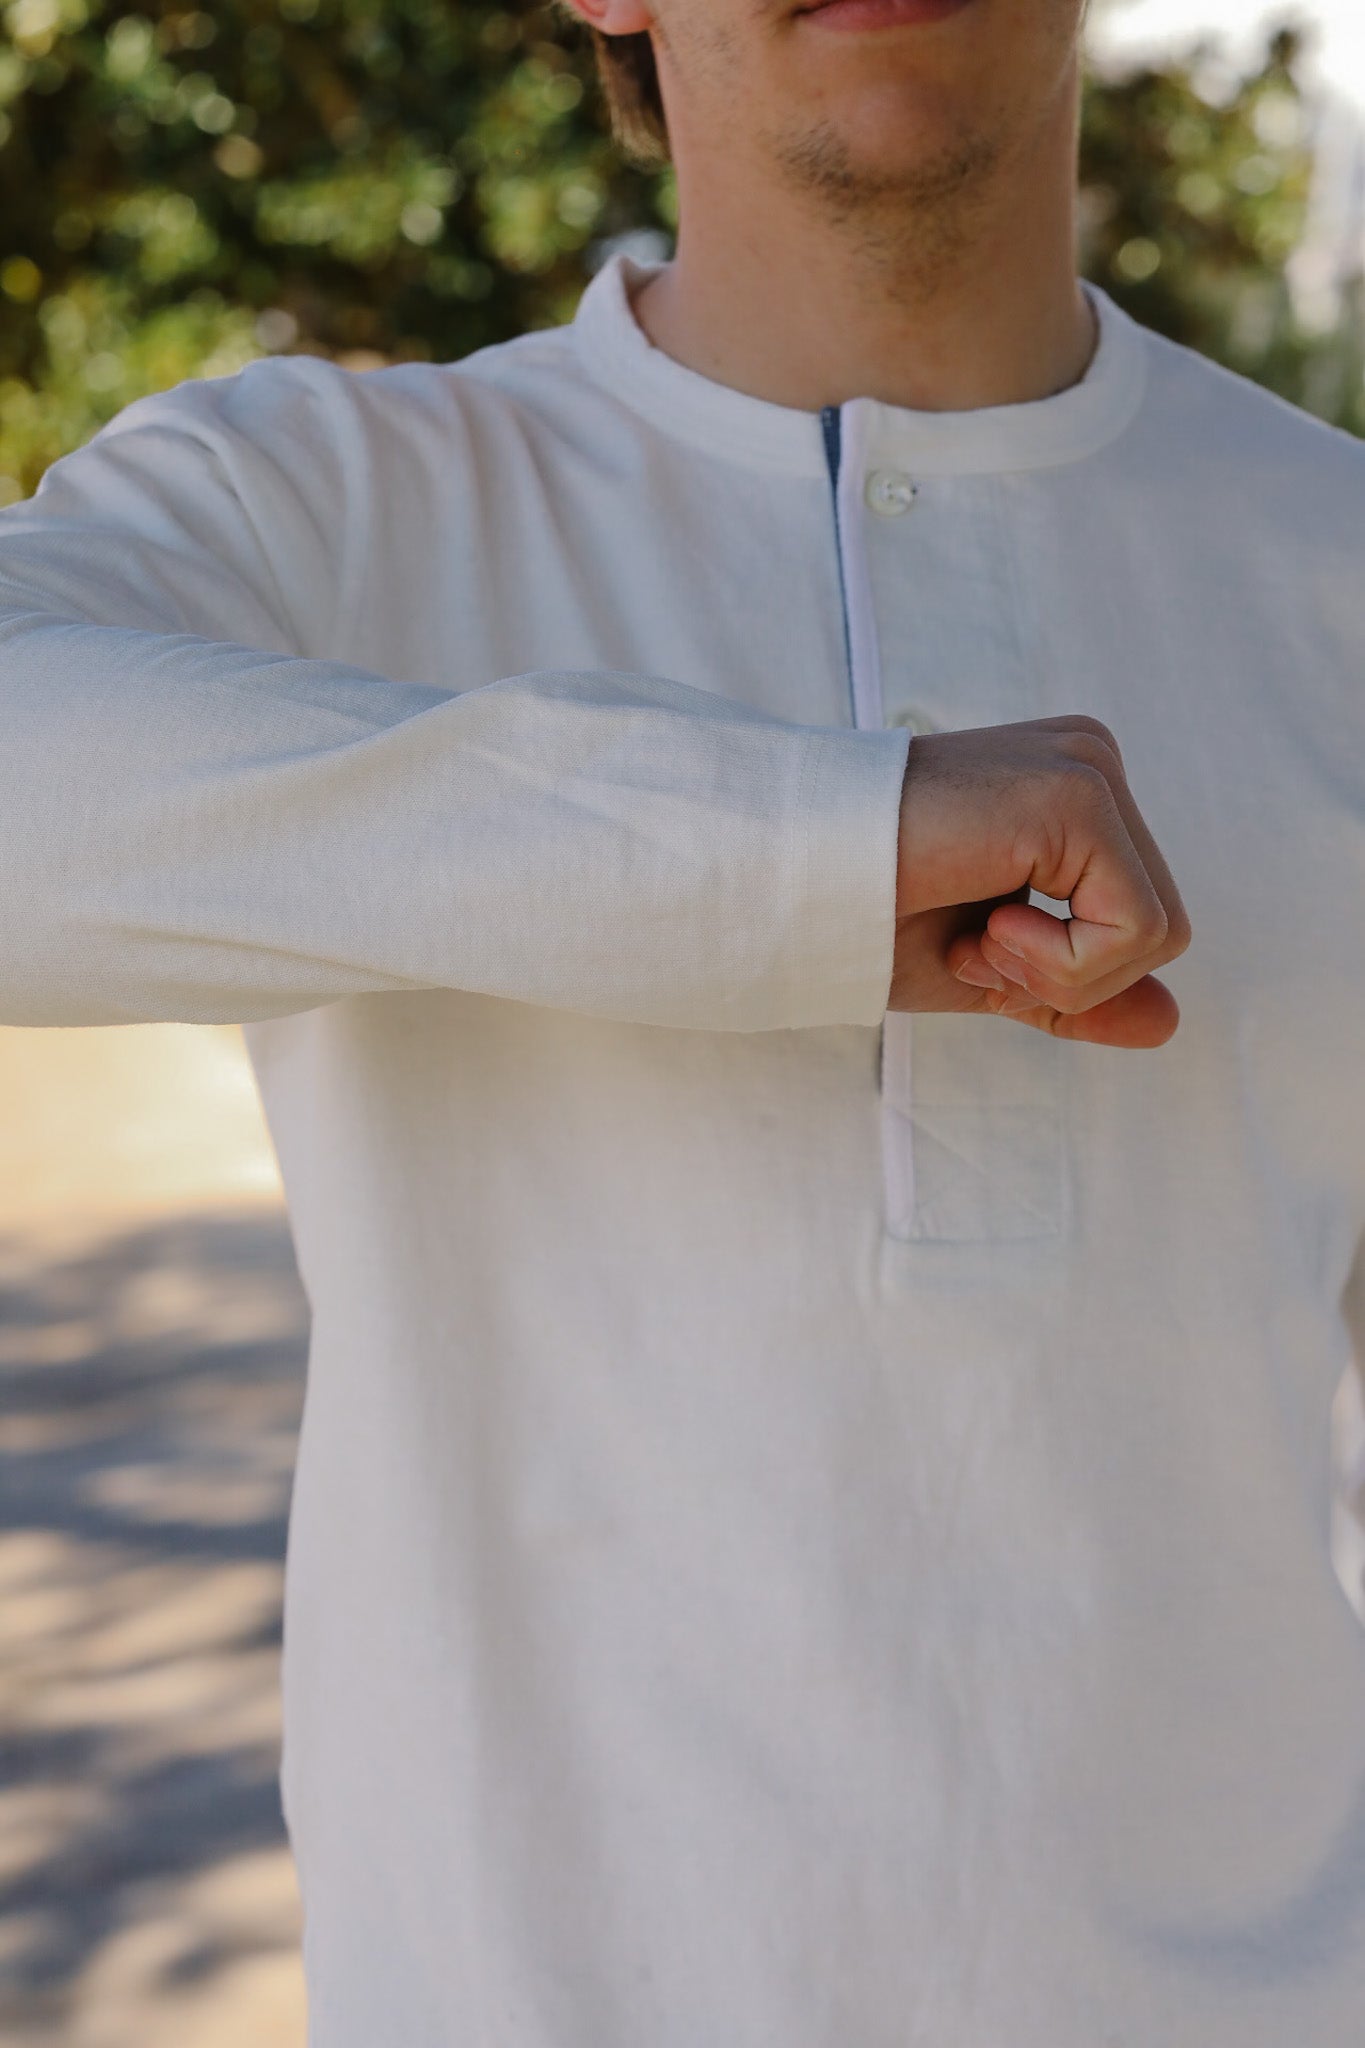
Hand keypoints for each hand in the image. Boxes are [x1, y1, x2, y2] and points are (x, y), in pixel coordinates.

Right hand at [890, 715, 1190, 1047]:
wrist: (788, 877)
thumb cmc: (868, 913)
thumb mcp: (990, 968)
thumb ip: (1076, 990)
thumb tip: (1171, 1024)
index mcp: (1072, 792)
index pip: (1136, 920)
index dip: (1060, 972)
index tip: (970, 942)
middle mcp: (1090, 763)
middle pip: (1159, 932)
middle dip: (1065, 977)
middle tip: (971, 946)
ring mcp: (1087, 771)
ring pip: (1156, 936)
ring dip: (1056, 973)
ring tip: (973, 933)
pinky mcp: (1077, 797)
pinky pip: (1134, 930)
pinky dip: (1059, 963)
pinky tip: (987, 923)